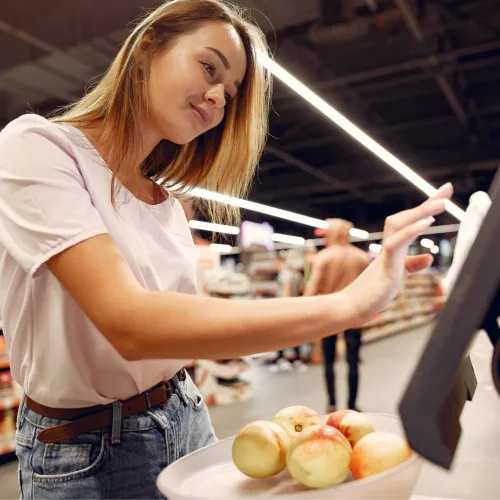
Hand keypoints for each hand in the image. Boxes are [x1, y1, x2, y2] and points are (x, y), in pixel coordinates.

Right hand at [340, 183, 453, 325]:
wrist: (348, 308)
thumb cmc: (369, 295)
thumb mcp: (396, 277)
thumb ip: (411, 266)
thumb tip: (429, 257)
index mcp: (392, 250)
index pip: (410, 224)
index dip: (425, 208)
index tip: (442, 195)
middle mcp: (389, 248)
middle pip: (406, 218)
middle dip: (427, 203)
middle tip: (447, 189)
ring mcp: (386, 256)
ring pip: (400, 225)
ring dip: (421, 212)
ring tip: (441, 203)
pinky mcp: (385, 268)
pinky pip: (396, 244)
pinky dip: (411, 231)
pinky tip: (427, 222)